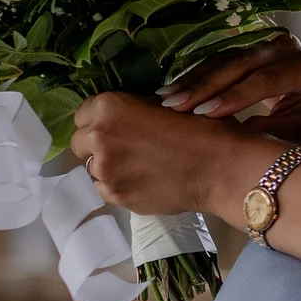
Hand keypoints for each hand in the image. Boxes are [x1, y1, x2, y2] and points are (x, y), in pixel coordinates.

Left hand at [73, 92, 279, 227]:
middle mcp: (98, 136)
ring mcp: (104, 170)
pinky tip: (142, 181)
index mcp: (109, 107)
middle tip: (124, 148)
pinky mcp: (115, 196)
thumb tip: (125, 115)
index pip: (82, 113)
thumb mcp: (165, 104)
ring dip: (107, 166)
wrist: (221, 168)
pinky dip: (118, 186)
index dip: (99, 119)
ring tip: (136, 167)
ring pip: (91, 167)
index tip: (115, 126)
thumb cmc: (202, 128)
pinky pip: (105, 189)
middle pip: (79, 142)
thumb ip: (136, 109)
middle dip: (96, 143)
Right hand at [158, 33, 300, 140]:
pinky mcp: (252, 45)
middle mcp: (287, 48)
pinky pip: (221, 58)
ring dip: (194, 78)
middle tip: (173, 105)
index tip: (202, 113)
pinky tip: (175, 87)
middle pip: (239, 64)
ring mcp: (268, 43)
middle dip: (203, 86)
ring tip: (166, 97)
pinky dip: (197, 74)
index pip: (264, 81)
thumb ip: (266, 132)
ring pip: (225, 58)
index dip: (232, 96)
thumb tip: (225, 136)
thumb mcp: (298, 134)